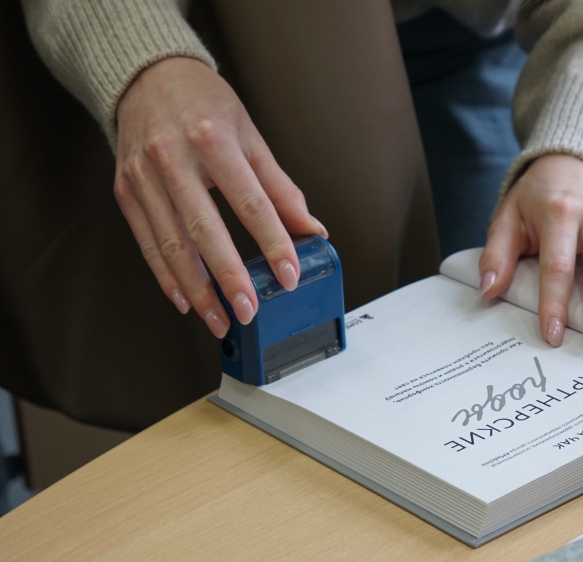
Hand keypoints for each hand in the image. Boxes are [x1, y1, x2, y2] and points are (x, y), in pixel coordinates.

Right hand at [114, 57, 326, 337]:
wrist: (147, 77)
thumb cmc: (205, 104)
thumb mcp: (251, 135)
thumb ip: (281, 187)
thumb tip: (311, 230)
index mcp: (214, 140)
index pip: (251, 203)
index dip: (273, 242)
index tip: (289, 275)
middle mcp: (174, 158)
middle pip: (205, 230)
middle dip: (229, 277)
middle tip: (250, 311)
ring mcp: (144, 176)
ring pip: (171, 244)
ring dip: (198, 289)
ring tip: (220, 320)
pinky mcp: (126, 191)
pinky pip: (147, 242)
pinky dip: (166, 275)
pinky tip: (186, 300)